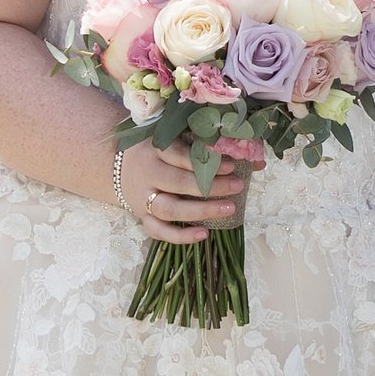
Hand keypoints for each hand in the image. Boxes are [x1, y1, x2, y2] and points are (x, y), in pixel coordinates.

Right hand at [116, 131, 261, 244]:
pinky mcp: (142, 217)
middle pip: (177, 182)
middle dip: (209, 186)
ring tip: (229, 210)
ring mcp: (142, 198)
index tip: (232, 164)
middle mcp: (146, 174)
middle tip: (237, 187)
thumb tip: (256, 160)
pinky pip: (158, 231)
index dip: (206, 161)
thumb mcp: (176, 138)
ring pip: (168, 209)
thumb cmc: (157, 150)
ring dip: (200, 211)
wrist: (118, 166)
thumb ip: (210, 145)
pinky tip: (204, 235)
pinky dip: (180, 236)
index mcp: (153, 148)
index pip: (179, 155)